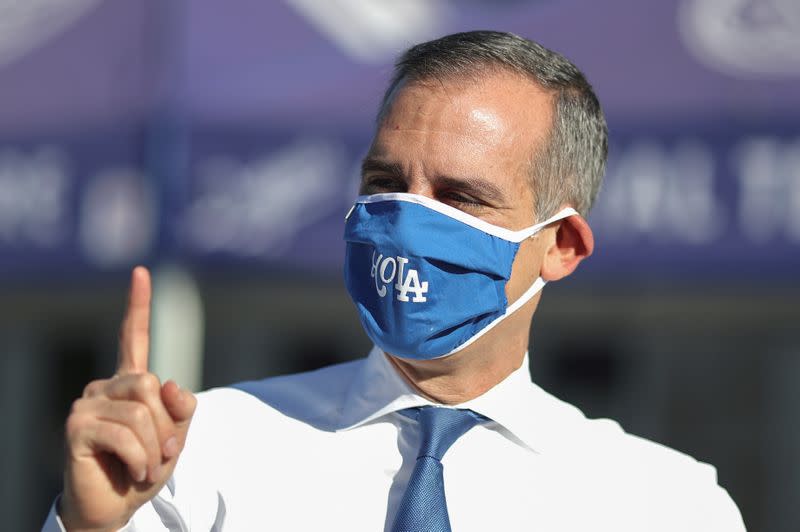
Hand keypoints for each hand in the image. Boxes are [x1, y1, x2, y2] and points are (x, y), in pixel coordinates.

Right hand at [60, 266, 196, 530]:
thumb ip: (181, 408)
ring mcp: (87, 404)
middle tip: (161, 451)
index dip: (138, 305)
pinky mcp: (77, 426)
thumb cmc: (144, 468)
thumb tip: (169, 382)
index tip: (142, 271)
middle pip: (150, 385)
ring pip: (142, 411)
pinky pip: (126, 434)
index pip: (133, 337)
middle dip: (165, 424)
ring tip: (145, 465)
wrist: (116, 507)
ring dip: (155, 446)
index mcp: (130, 383)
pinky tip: (135, 472)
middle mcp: (105, 387)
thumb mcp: (175, 436)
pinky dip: (142, 458)